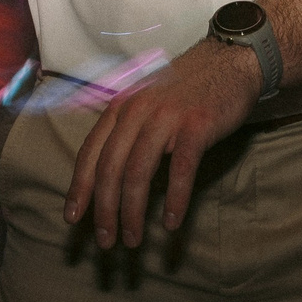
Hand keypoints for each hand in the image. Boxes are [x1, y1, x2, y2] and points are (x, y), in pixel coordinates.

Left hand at [65, 41, 261, 248]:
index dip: (79, 188)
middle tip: (105, 242)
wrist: (230, 60)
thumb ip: (129, 131)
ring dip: (132, 211)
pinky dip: (175, 199)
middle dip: (104, 209)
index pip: (91, 152)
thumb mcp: (147, 101)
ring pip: (138, 171)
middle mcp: (138, 110)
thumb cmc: (187, 88)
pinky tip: (172, 223)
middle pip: (110, 167)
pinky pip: (181, 169)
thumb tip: (111, 177)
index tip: (71, 218)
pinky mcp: (197, 124)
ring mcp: (167, 116)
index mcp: (121, 106)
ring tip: (132, 240)